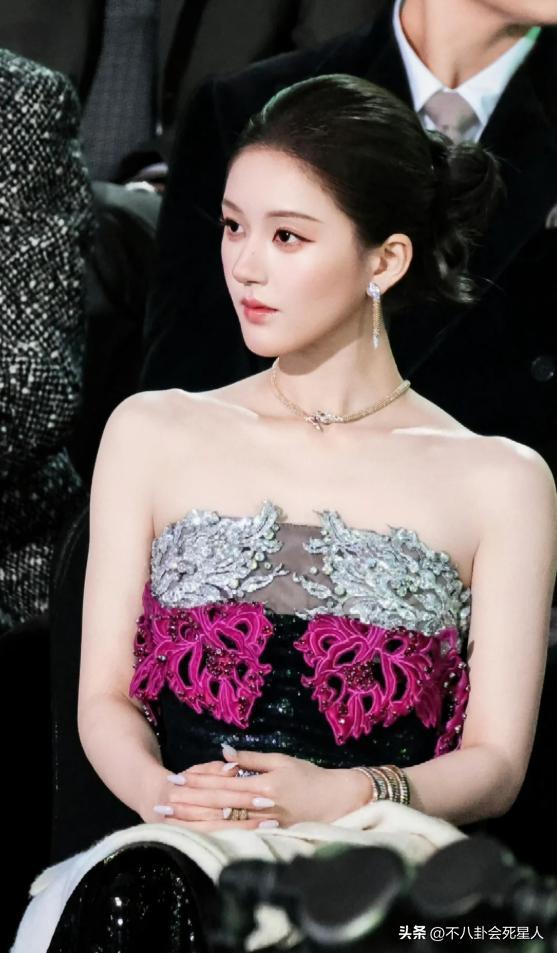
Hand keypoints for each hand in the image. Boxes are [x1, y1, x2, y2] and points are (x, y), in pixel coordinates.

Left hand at [161, 747, 372, 829]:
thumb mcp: (281, 760)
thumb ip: (251, 758)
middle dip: (190, 803)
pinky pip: (237, 834)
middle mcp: (261, 807)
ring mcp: (263, 825)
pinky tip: (200, 833)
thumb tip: (224, 752)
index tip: (177, 779)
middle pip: (219, 805)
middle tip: (165, 801)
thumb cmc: (309, 776)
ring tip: (175, 818)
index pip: (223, 783)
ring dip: (197, 820)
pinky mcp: (267, 835)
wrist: (336, 801)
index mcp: (263, 785)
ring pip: (224, 822)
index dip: (199, 782)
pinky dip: (217, 833)